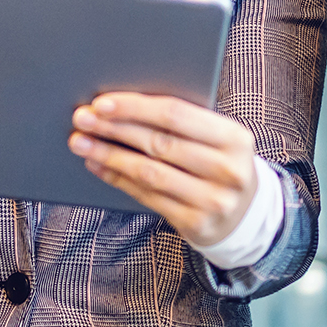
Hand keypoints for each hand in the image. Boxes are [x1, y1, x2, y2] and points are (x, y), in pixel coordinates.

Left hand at [68, 93, 260, 248]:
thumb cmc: (218, 164)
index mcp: (234, 138)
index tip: (101, 102)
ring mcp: (213, 200)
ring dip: (109, 155)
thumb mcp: (216, 139)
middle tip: (82, 119)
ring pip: (149, 172)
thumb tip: (122, 105)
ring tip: (80, 142)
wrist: (245, 216)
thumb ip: (183, 123)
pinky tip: (98, 165)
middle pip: (159, 143)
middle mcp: (228, 170)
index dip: (135, 107)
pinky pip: (147, 197)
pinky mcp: (195, 224)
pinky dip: (118, 179)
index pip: (176, 114)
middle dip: (114, 128)